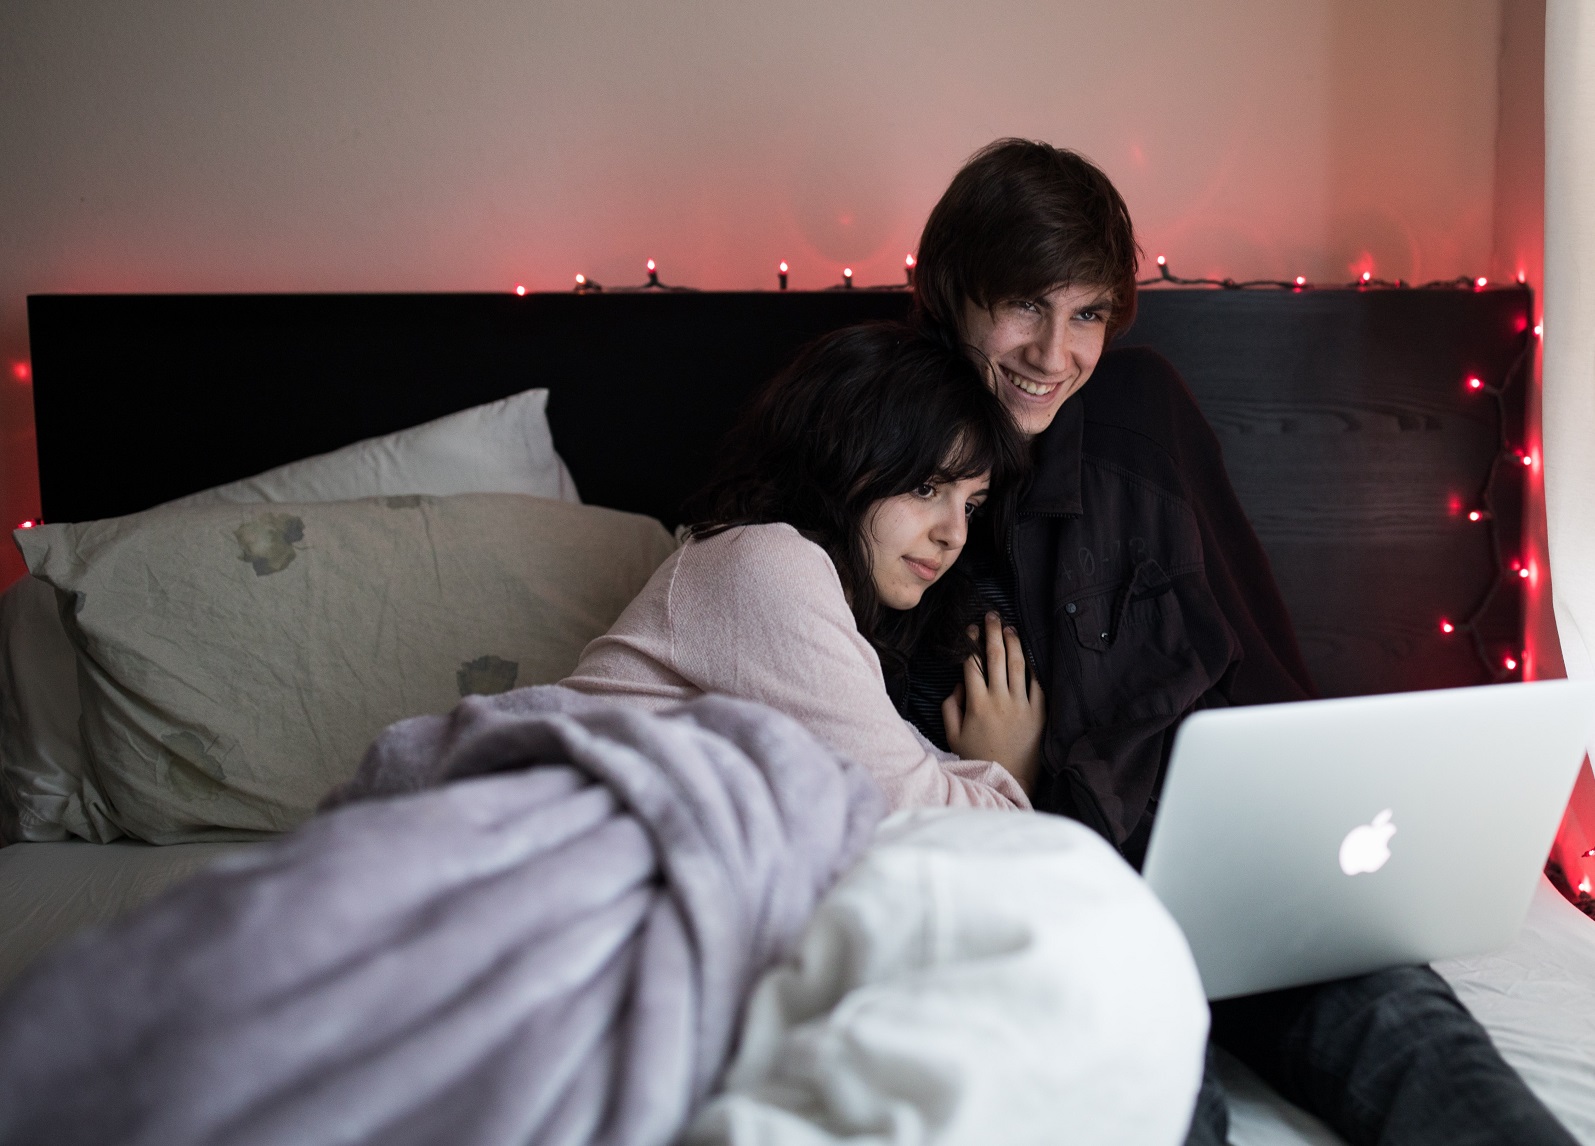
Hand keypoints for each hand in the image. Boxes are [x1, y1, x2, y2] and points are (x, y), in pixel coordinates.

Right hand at [943, 612, 1044, 792]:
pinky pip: (1037, 684)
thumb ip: (949, 707)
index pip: (972, 664)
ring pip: (1019, 665)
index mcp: (977, 704)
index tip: (970, 630)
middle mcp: (1000, 700)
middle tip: (992, 615)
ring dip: (1013, 643)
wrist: (1009, 780)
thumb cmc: (978, 758)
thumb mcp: (952, 735)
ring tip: (1009, 628)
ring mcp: (1022, 705)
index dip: (970, 644)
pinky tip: (1028, 655)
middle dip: (992, 632)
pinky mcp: (1039, 713)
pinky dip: (1033, 667)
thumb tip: (957, 685)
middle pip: (996, 657)